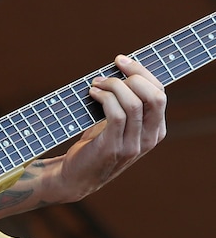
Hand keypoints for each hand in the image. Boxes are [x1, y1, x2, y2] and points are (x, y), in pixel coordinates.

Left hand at [51, 54, 166, 203]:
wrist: (76, 177)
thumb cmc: (95, 143)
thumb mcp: (117, 123)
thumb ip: (125, 102)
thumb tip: (120, 67)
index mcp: (155, 130)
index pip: (160, 93)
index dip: (142, 72)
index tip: (121, 60)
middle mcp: (149, 138)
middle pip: (155, 97)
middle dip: (133, 75)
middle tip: (111, 70)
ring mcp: (133, 145)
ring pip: (135, 104)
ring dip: (113, 86)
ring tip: (96, 84)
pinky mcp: (113, 148)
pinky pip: (116, 115)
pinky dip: (104, 98)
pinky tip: (93, 93)